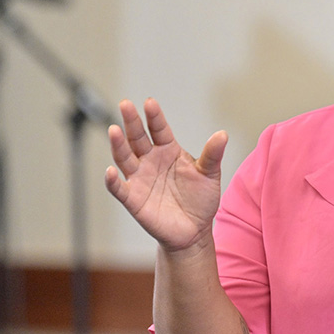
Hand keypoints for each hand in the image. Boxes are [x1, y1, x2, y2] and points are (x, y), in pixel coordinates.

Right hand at [105, 98, 227, 252]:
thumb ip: (213, 155)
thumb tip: (222, 134)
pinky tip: (111, 171)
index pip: (159, 129)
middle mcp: (150, 160)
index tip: (150, 102)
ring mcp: (139, 178)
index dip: (154, 116)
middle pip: (137, 138)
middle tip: (125, 104)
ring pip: (125, 158)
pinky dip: (113, 181)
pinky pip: (119, 188)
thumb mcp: (210, 175)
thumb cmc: (201, 199)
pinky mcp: (133, 199)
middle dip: (131, 122)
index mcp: (168, 150)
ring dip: (118, 145)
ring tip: (114, 130)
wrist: (194, 231)